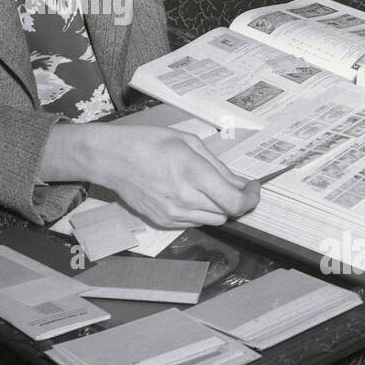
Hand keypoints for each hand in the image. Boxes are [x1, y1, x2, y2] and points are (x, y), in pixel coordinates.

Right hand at [85, 126, 260, 229]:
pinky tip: (189, 194)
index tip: (253, 187)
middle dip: (236, 200)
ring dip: (218, 207)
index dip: (251, 198)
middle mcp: (185, 198)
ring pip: (213, 221)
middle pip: (227, 213)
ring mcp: (173, 214)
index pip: (235, 202)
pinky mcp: (163, 222)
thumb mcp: (188, 142)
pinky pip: (194, 222)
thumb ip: (217, 165)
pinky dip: (200, 211)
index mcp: (193, 173)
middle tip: (233, 185)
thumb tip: (239, 183)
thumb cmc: (149, 142)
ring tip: (208, 188)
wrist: (112, 159)